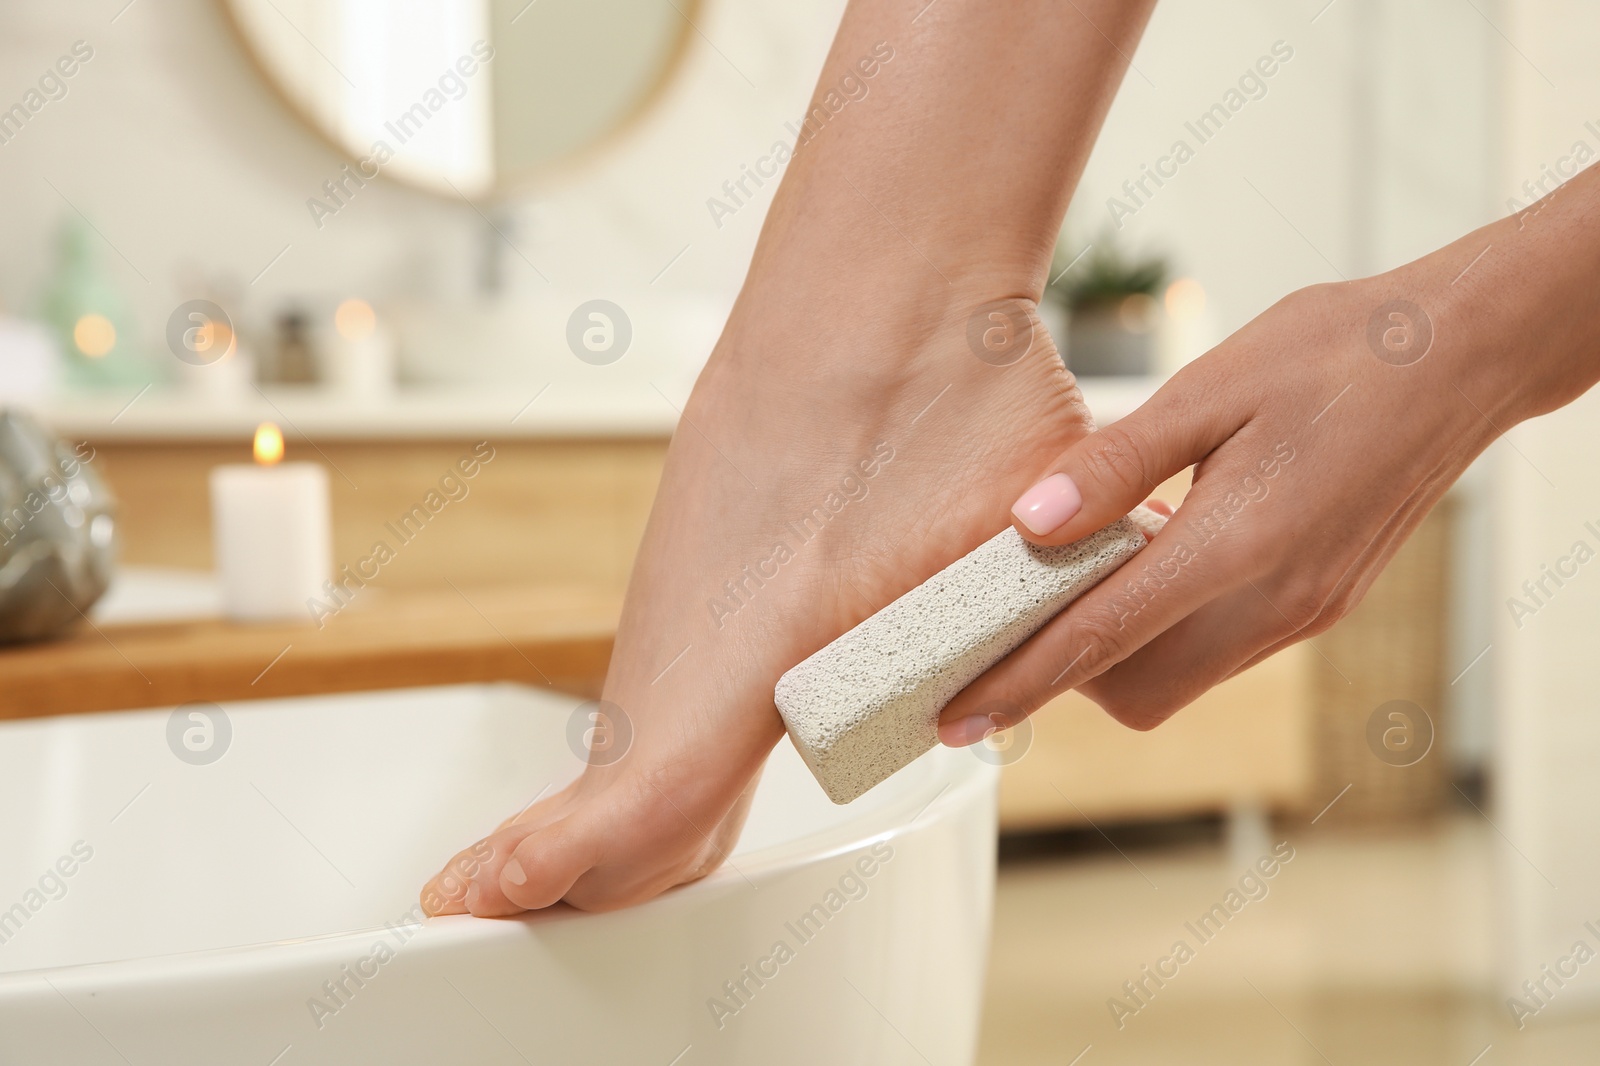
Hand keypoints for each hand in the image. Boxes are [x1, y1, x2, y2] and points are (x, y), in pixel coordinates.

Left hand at [938, 273, 1509, 739]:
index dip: (1018, 682)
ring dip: (1119, 650)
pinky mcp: (1322, 607)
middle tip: (1019, 609)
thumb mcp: (1210, 386)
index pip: (1101, 640)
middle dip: (1066, 673)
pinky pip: (1221, 649)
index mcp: (1241, 544)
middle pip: (1138, 693)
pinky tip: (1158, 554)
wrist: (1464, 355)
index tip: (953, 716)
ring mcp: (1306, 614)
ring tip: (1085, 570)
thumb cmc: (1338, 351)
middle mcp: (1276, 602)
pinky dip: (1169, 626)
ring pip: (1180, 679)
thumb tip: (1027, 526)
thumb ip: (1114, 464)